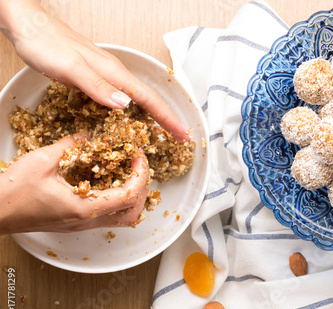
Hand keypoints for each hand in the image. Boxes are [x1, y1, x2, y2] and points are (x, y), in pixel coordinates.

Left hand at [0, 0, 188, 141]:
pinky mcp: (97, 77)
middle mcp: (115, 74)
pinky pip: (123, 97)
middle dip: (167, 119)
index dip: (167, 119)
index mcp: (114, 73)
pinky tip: (131, 119)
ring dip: (154, 116)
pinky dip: (135, 111)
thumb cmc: (45, 44)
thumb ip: (97, 87)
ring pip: (138, 99)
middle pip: (149, 100)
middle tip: (180, 137)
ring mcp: (106, 75)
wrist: (28, 25)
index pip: (149, 100)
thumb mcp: (70, 68)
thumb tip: (126, 105)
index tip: (182, 134)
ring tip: (164, 132)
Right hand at [0, 135, 149, 233]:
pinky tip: (108, 182)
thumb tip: (86, 137)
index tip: (138, 156)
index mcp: (85, 207)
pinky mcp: (75, 223)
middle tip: (138, 166)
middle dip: (143, 189)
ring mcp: (81, 225)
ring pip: (121, 219)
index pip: (130, 195)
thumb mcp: (43, 160)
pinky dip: (116, 201)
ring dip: (132, 198)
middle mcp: (87, 221)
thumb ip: (70, 146)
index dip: (141, 174)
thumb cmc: (11, 192)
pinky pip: (106, 217)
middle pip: (133, 214)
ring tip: (128, 174)